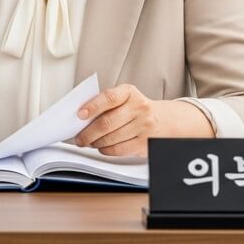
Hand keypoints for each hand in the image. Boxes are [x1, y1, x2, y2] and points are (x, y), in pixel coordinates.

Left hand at [73, 84, 211, 156]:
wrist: (164, 120)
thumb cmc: (137, 108)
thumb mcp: (124, 98)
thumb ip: (105, 104)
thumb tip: (82, 118)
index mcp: (129, 93)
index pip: (108, 98)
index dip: (92, 106)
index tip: (80, 115)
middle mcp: (139, 108)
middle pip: (107, 122)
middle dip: (88, 133)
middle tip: (79, 138)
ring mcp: (144, 126)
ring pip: (112, 138)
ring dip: (96, 142)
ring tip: (90, 142)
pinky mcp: (145, 143)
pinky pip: (120, 149)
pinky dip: (106, 150)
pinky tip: (102, 147)